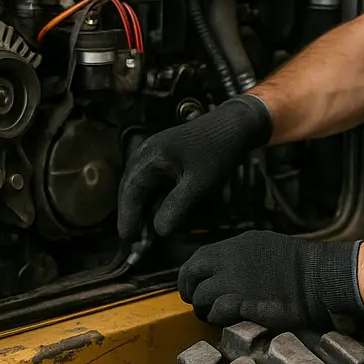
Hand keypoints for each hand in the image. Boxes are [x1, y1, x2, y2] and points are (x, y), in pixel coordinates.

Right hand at [117, 95, 271, 238]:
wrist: (235, 124)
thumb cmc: (218, 151)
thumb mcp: (198, 184)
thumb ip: (176, 208)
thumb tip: (159, 232)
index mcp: (150, 156)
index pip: (130, 192)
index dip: (127, 217)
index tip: (127, 238)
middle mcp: (146, 151)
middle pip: (131, 187)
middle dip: (132, 212)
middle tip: (136, 238)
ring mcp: (154, 150)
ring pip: (141, 183)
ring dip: (142, 204)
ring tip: (146, 228)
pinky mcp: (165, 153)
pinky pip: (151, 177)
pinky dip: (152, 194)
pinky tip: (159, 207)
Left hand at [177, 229, 363, 329]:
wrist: (319, 278)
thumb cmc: (299, 265)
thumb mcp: (265, 247)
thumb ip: (241, 256)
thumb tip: (223, 269)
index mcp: (237, 245)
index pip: (198, 258)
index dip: (190, 274)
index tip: (191, 286)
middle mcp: (231, 260)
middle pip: (192, 276)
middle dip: (190, 292)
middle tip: (197, 304)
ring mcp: (235, 281)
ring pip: (201, 297)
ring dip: (204, 309)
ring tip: (215, 316)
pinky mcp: (243, 303)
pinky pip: (217, 312)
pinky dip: (219, 319)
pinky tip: (230, 321)